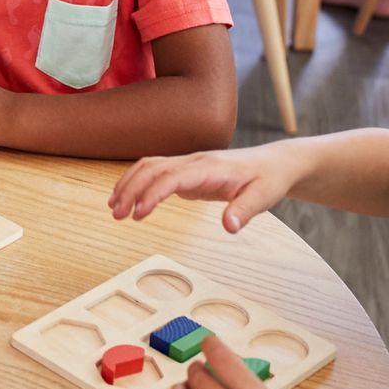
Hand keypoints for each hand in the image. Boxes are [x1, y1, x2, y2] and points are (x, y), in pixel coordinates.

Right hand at [108, 145, 298, 232]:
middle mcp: (194, 161)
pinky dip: (137, 182)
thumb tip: (228, 227)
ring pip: (150, 167)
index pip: (173, 176)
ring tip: (114, 208)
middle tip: (117, 214)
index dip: (153, 193)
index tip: (138, 212)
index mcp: (210, 167)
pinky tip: (128, 200)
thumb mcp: (264, 196)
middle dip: (131, 189)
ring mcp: (189, 164)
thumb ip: (244, 211)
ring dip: (129, 184)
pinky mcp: (187, 172)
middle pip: (153, 168)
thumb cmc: (268, 179)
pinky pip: (156, 172)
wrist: (274, 163)